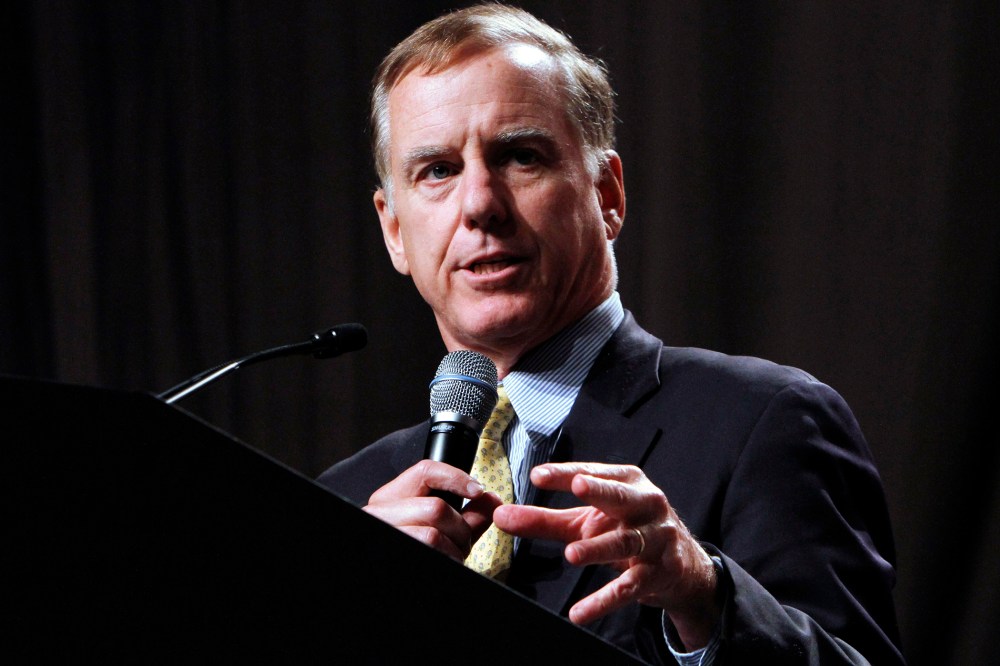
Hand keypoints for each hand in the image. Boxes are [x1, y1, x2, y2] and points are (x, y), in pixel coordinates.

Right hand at [364, 459, 501, 560]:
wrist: (395, 585)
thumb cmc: (419, 549)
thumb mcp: (442, 529)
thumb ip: (467, 515)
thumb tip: (492, 499)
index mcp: (390, 498)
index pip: (424, 471)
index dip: (456, 477)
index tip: (477, 490)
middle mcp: (380, 514)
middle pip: (436, 508)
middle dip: (461, 529)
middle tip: (463, 544)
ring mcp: (387, 534)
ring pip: (433, 534)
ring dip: (454, 549)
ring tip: (451, 555)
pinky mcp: (396, 551)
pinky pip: (431, 551)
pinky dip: (448, 559)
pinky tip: (444, 561)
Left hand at [492, 462, 719, 649]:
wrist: (680, 565)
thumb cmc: (626, 529)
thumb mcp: (584, 521)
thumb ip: (542, 519)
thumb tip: (501, 516)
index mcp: (626, 482)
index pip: (592, 473)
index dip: (566, 474)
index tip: (538, 475)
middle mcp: (645, 504)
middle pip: (621, 496)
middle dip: (600, 491)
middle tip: (579, 487)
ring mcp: (657, 537)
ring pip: (626, 542)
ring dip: (599, 548)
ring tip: (572, 554)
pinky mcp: (660, 571)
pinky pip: (630, 586)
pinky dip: (605, 599)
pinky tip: (581, 611)